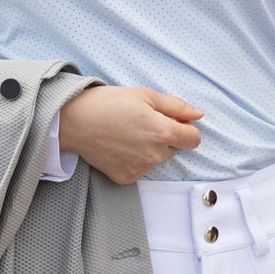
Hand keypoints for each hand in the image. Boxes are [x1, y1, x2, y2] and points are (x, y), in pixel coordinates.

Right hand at [58, 85, 202, 182]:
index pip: (194, 139)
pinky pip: (141, 168)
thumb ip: (177, 106)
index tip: (173, 121)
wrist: (75, 121)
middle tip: (144, 122)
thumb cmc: (109, 103)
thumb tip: (198, 114)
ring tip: (129, 132)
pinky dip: (135, 159)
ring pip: (158, 158)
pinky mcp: (126, 178)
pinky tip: (120, 145)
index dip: (186, 128)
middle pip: (175, 148)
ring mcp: (140, 169)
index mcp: (163, 132)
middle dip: (167, 136)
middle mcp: (154, 155)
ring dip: (151, 148)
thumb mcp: (146, 95)